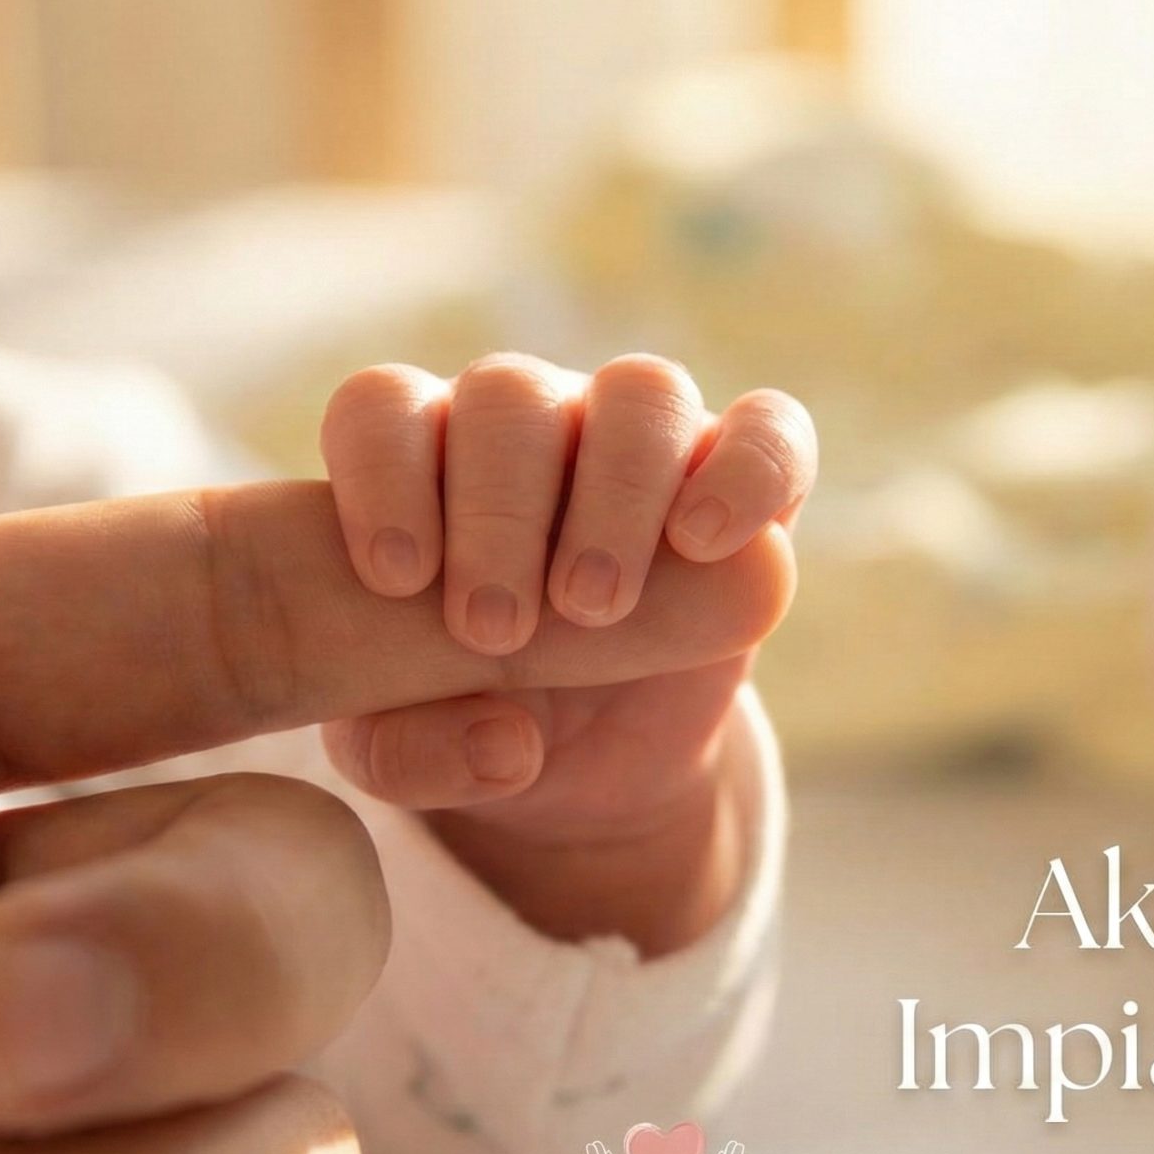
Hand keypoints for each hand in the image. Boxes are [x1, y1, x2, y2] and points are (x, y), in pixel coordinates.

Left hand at [318, 353, 815, 952]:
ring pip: (639, 394)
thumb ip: (406, 757)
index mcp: (423, 460)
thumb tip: (510, 746)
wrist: (587, 757)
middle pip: (510, 395)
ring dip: (615, 494)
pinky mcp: (744, 480)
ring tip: (590, 606)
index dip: (384, 472)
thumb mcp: (406, 758)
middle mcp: (530, 426)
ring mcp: (640, 441)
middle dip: (498, 516)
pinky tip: (706, 541)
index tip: (396, 578)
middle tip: (491, 630)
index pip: (386, 405)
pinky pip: (768, 432)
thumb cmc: (468, 717)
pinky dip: (746, 471)